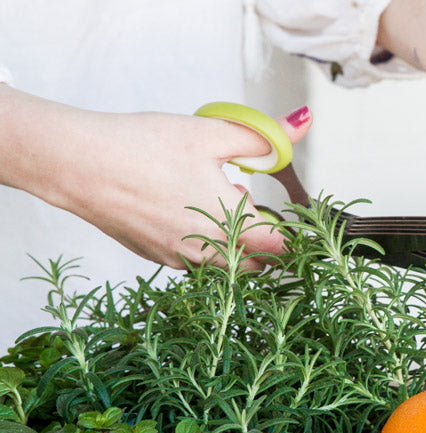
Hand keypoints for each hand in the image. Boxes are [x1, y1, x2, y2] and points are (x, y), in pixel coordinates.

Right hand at [0, 86, 311, 268]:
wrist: (77, 165)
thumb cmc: (141, 148)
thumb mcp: (210, 134)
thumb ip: (262, 136)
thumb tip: (301, 125)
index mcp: (231, 228)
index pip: (283, 249)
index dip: (297, 237)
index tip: (297, 221)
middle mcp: (209, 256)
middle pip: (258, 265)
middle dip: (267, 244)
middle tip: (257, 209)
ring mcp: (182, 263)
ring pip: (227, 267)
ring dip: (235, 245)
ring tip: (217, 202)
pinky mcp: (159, 260)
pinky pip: (197, 263)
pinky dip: (206, 246)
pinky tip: (187, 211)